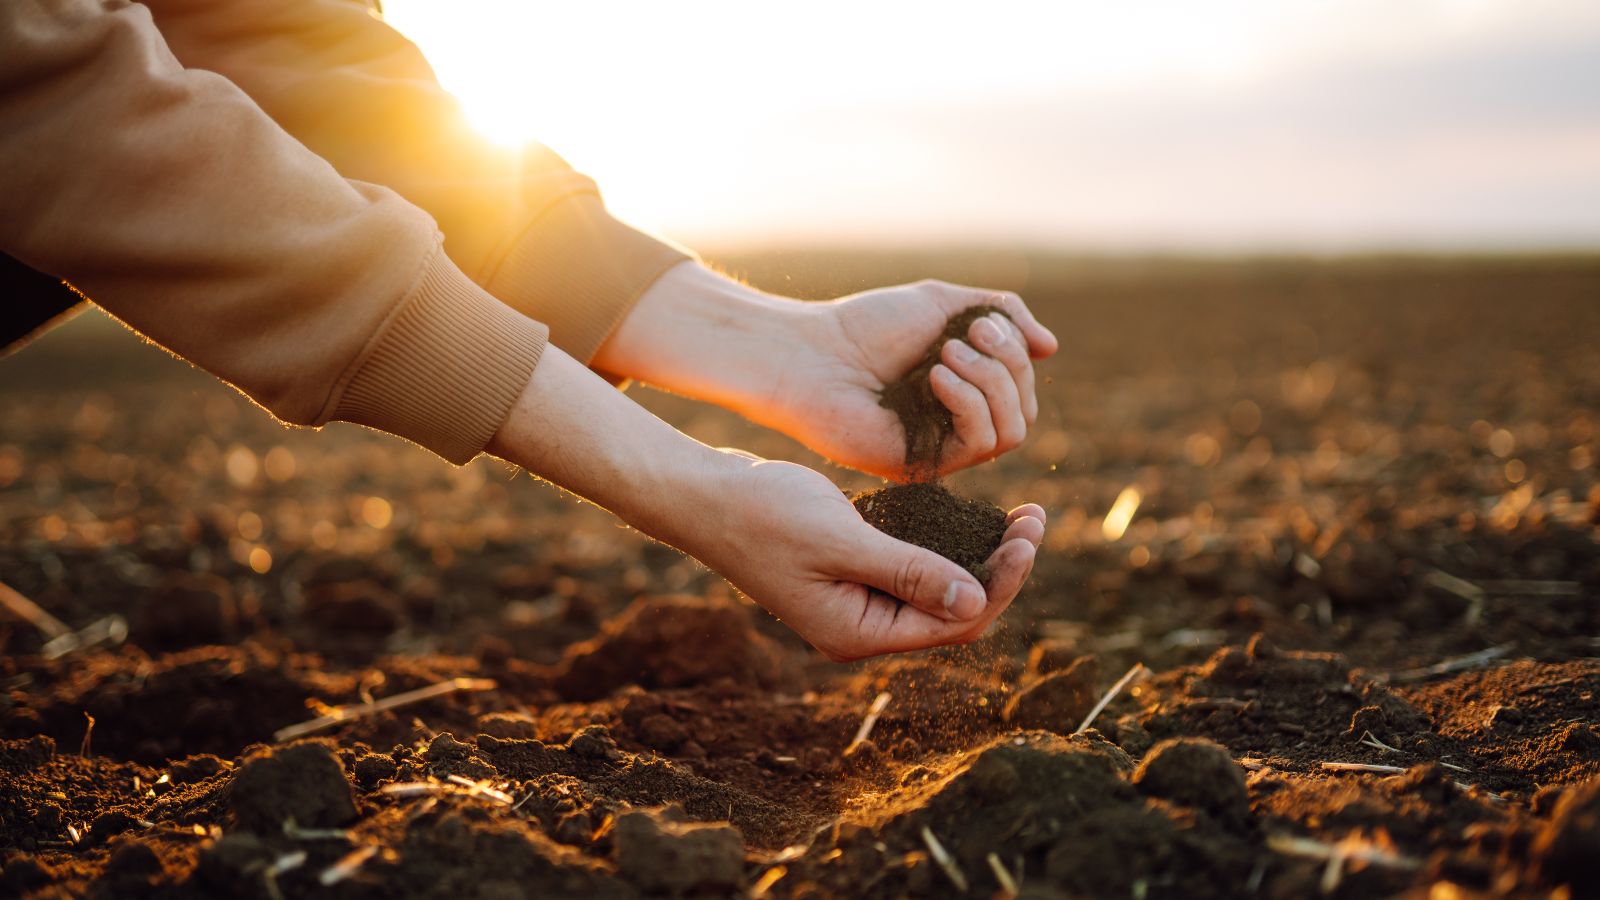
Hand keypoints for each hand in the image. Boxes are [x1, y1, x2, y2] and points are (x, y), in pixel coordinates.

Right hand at [684, 454, 1045, 660]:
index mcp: (859, 633)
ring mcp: (858, 602)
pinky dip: (948, 545)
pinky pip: (915, 569)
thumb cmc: (763, 515)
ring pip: (939, 590)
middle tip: (1035, 518)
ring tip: (1021, 516)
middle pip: (955, 612)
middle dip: (1001, 570)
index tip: (1028, 535)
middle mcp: (863, 627)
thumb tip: (976, 600)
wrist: (705, 497)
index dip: (1001, 583)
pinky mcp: (853, 573)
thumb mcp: (840, 539)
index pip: (955, 623)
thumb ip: (908, 571)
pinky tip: (973, 517)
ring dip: (981, 556)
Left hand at [771, 280, 1058, 477]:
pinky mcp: (925, 466)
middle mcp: (958, 424)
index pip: (1023, 387)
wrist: (811, 353)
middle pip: (1025, 409)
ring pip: (1013, 431)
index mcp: (964, 390)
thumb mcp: (945, 304)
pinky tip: (936, 377)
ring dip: (991, 383)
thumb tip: (1051, 348)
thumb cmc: (867, 326)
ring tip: (946, 355)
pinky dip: (970, 404)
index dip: (1015, 353)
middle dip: (1007, 365)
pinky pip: (981, 445)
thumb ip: (1002, 315)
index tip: (980, 322)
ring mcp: (943, 449)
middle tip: (966, 336)